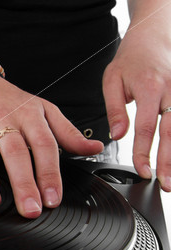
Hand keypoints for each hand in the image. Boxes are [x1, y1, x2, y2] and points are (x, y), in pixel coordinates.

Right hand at [0, 71, 103, 217]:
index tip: (52, 198)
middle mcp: (4, 120)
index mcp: (29, 116)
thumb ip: (67, 132)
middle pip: (15, 153)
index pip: (44, 146)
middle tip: (30, 209)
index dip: (49, 173)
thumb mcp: (43, 110)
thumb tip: (94, 148)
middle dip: (23, 183)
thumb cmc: (9, 99)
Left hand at [103, 22, 170, 191]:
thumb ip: (115, 109)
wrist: (154, 36)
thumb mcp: (113, 80)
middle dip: (169, 161)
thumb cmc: (131, 59)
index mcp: (150, 87)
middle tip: (165, 183)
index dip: (143, 152)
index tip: (141, 170)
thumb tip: (116, 135)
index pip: (146, 127)